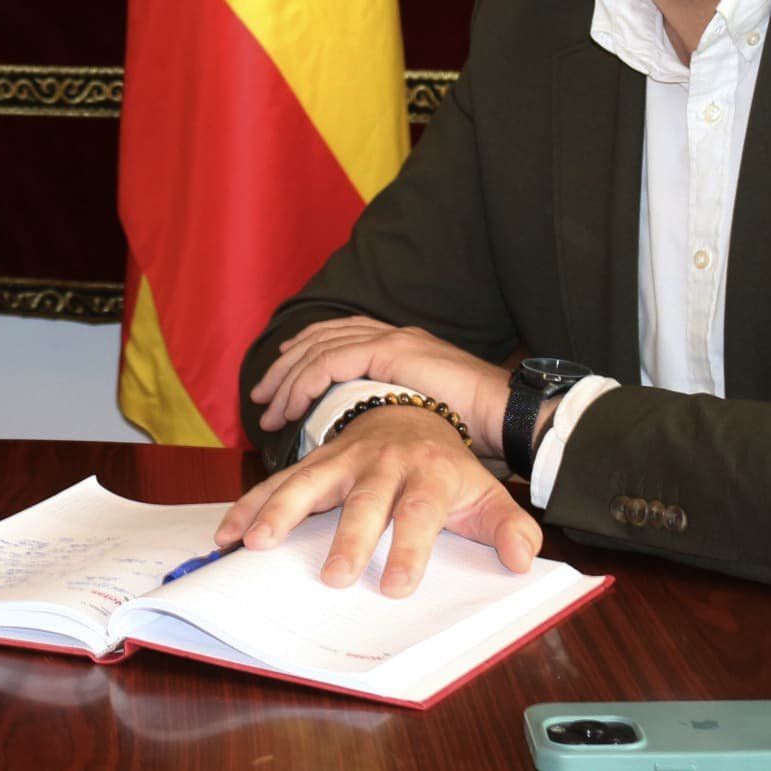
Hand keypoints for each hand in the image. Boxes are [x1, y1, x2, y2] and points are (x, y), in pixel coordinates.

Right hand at [214, 406, 540, 595]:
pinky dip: (251, 505)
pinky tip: (227, 532)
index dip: (408, 549)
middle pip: (364, 501)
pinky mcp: (316, 461)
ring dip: (280, 512)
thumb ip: (510, 527)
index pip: (419, 513)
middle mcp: (384, 464)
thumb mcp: (487, 496)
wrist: (414, 411)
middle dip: (347, 538)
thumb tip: (523, 559)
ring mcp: (345, 459)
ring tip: (255, 543)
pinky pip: (278, 481)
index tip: (396, 587)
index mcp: (430, 474)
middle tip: (333, 578)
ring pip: (310, 482)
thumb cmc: (449, 470)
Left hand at [251, 316, 514, 454]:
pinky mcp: (391, 353)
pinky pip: (331, 362)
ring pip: (319, 349)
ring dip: (288, 380)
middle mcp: (392, 335)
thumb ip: (396, 412)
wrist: (509, 414)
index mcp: (400, 345)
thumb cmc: (477, 425)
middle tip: (260, 396)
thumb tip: (370, 435)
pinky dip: (305, 383)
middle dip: (285, 367)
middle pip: (321, 339)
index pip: (339, 339)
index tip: (281, 382)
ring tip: (267, 409)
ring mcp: (391, 340)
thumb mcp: (427, 414)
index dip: (305, 357)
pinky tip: (292, 407)